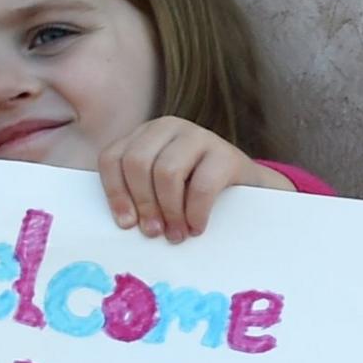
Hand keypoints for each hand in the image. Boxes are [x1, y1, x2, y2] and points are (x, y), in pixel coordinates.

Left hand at [99, 117, 289, 240]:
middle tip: (153, 232)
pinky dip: (195, 213)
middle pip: (137, 163)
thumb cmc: (197, 194)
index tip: (126, 224)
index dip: (115, 192)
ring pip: (166, 172)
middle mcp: (168, 127)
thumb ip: (141, 194)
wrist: (250, 189)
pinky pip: (201, 186)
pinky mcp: (225, 153)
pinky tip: (196, 227)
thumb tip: (126, 223)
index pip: (113, 158)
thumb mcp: (163, 188)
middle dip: (143, 203)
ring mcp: (198, 136)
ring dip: (169, 211)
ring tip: (176, 234)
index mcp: (145, 135)